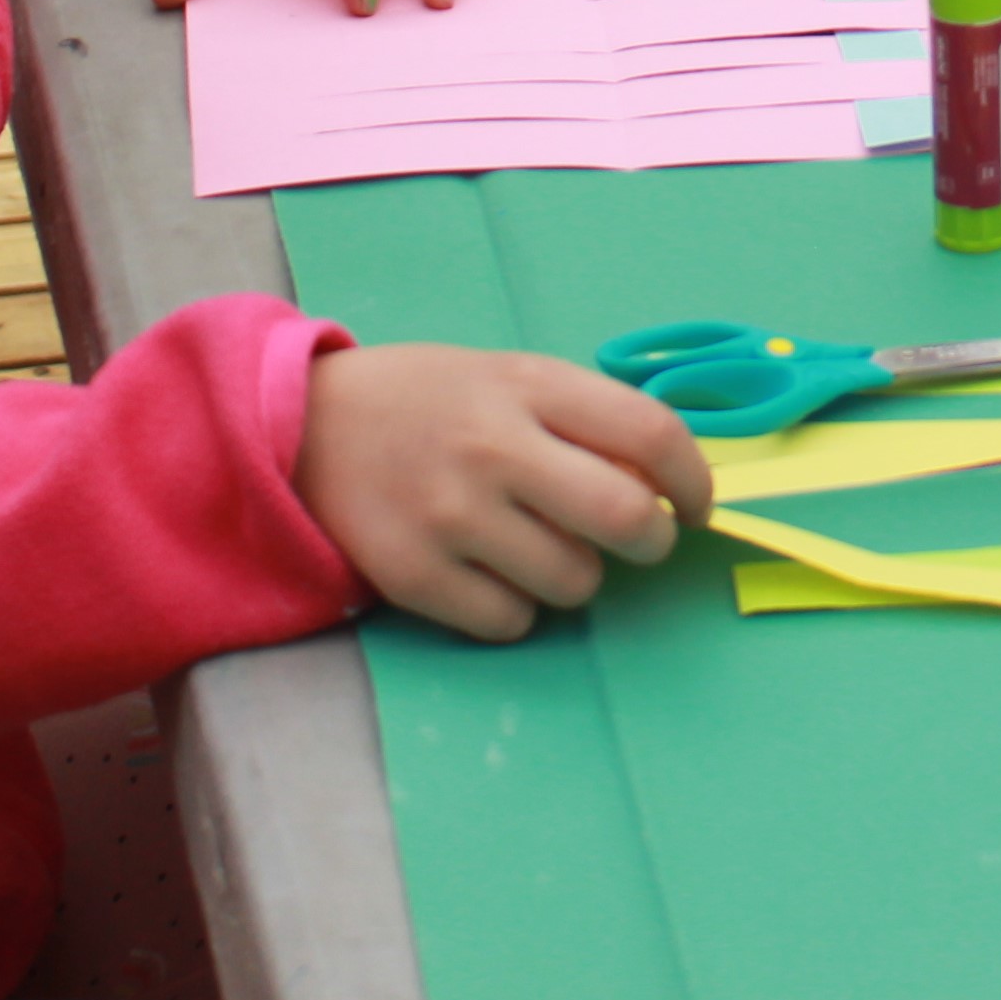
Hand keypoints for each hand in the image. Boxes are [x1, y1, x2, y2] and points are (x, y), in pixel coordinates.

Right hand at [293, 342, 715, 638]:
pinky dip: (516, 609)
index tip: (694, 506)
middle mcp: (495, 448)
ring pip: (575, 582)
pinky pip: (511, 621)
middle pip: (625, 518)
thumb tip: (666, 487)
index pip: (651, 434)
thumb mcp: (510, 379)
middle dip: (652, 541)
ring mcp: (451, 515)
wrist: (305, 424)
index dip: (694, 480)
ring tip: (539, 547)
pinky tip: (490, 573)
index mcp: (530, 386)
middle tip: (639, 541)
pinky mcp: (412, 575)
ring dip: (576, 576)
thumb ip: (583, 420)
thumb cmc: (432, 401)